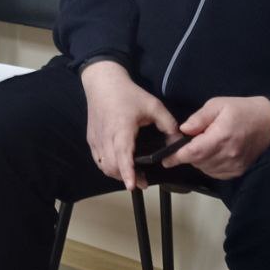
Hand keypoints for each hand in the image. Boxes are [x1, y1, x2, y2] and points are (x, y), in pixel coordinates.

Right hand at [81, 61, 177, 191]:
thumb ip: (167, 123)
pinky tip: (119, 165)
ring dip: (117, 174)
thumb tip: (178, 140)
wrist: (102, 83)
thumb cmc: (127, 94)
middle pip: (112, 166)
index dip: (127, 172)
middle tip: (142, 181)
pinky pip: (98, 160)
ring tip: (132, 175)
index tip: (132, 186)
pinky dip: (108, 166)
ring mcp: (96, 139)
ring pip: (104, 165)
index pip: (122, 155)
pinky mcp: (91, 139)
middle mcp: (106, 137)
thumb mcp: (153, 105)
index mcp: (121, 128)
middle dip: (126, 178)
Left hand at [163, 96, 269, 180]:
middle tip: (187, 142)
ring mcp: (234, 165)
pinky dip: (209, 165)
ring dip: (198, 160)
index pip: (193, 152)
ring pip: (205, 169)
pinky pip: (216, 173)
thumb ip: (199, 118)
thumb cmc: (243, 110)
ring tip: (204, 144)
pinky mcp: (239, 171)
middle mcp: (227, 155)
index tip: (165, 159)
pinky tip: (213, 153)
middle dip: (187, 154)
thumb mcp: (218, 104)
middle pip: (197, 161)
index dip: (176, 157)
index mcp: (221, 136)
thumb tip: (183, 129)